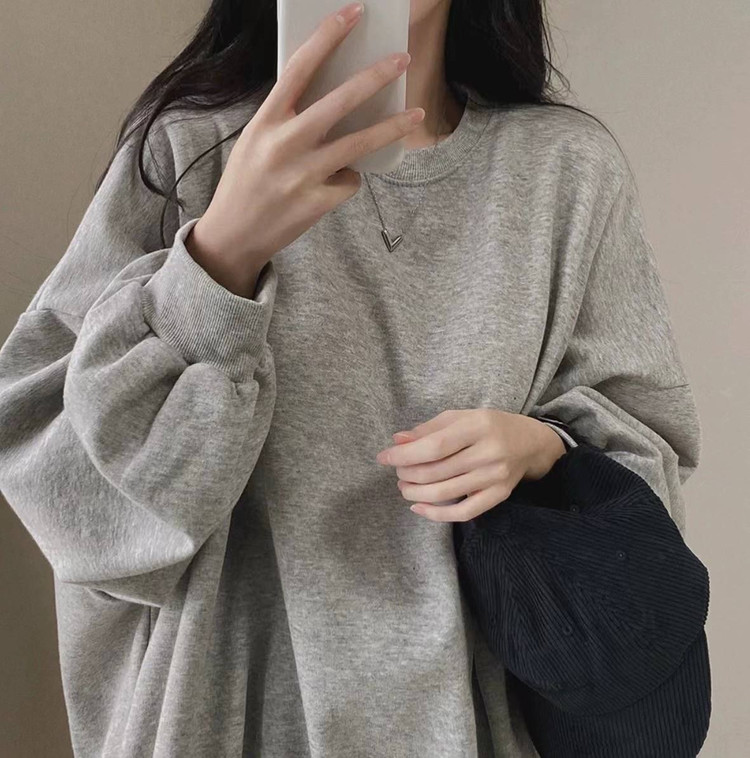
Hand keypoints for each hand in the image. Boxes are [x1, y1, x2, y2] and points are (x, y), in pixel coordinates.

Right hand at [188, 1, 424, 278]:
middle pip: (339, 101)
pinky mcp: (317, 203)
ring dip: (392, 127)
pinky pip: (349, 181)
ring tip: (416, 115)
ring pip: (359, 143)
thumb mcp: (255, 141)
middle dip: (374, 76)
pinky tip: (331, 185)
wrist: (232, 236)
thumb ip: (286, 120)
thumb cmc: (244, 184)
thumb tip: (331, 99)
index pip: (299, 68)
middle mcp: (284, 145)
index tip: (351, 14)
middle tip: (401, 59)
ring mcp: (303, 175)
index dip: (327, 37)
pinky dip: (347, 179)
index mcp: (265, 122)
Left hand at [375, 408, 565, 521]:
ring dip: (416, 492)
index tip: (384, 457)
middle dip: (408, 474)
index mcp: (477, 426)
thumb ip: (428, 429)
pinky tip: (418, 507)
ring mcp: (495, 477)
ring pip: (445, 493)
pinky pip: (463, 512)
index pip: (433, 446)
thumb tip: (398, 441)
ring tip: (404, 486)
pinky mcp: (499, 496)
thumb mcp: (460, 417)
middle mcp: (489, 452)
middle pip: (436, 471)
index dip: (404, 455)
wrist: (529, 442)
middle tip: (398, 472)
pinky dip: (436, 514)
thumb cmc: (488, 426)